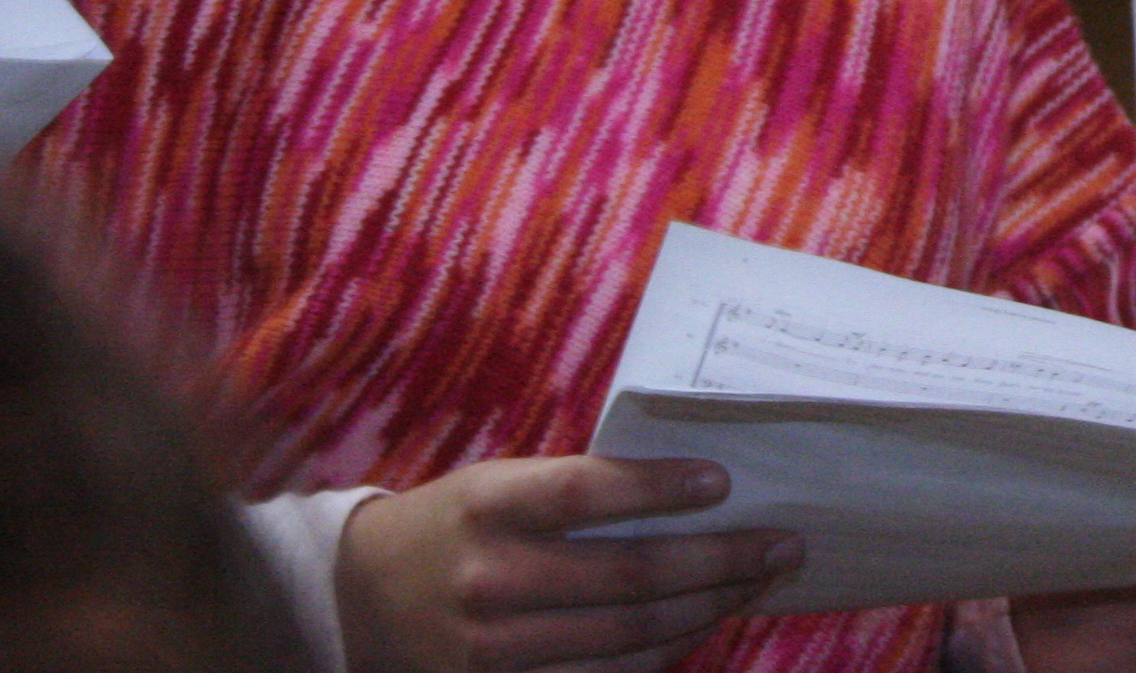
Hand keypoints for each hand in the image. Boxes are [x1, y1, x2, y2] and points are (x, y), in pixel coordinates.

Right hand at [336, 456, 795, 672]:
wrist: (353, 605)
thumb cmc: (451, 527)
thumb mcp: (495, 485)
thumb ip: (573, 488)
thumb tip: (691, 486)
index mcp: (488, 506)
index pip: (586, 491)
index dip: (659, 488)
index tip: (724, 480)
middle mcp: (491, 581)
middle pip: (628, 578)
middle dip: (719, 561)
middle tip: (782, 545)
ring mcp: (495, 651)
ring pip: (628, 639)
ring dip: (706, 609)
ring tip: (756, 583)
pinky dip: (663, 655)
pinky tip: (702, 626)